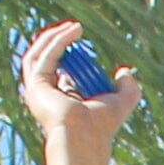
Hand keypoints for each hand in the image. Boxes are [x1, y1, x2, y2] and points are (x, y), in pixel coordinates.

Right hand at [19, 22, 139, 156]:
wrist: (85, 137)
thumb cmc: (101, 126)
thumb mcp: (121, 103)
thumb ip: (128, 89)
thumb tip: (125, 72)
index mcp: (62, 103)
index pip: (61, 74)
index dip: (72, 57)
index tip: (83, 43)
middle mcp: (47, 97)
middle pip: (48, 60)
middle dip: (60, 42)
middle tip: (77, 29)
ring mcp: (37, 90)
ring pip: (41, 54)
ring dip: (57, 37)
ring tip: (75, 27)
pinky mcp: (35, 84)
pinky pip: (44, 55)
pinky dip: (58, 41)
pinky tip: (72, 32)